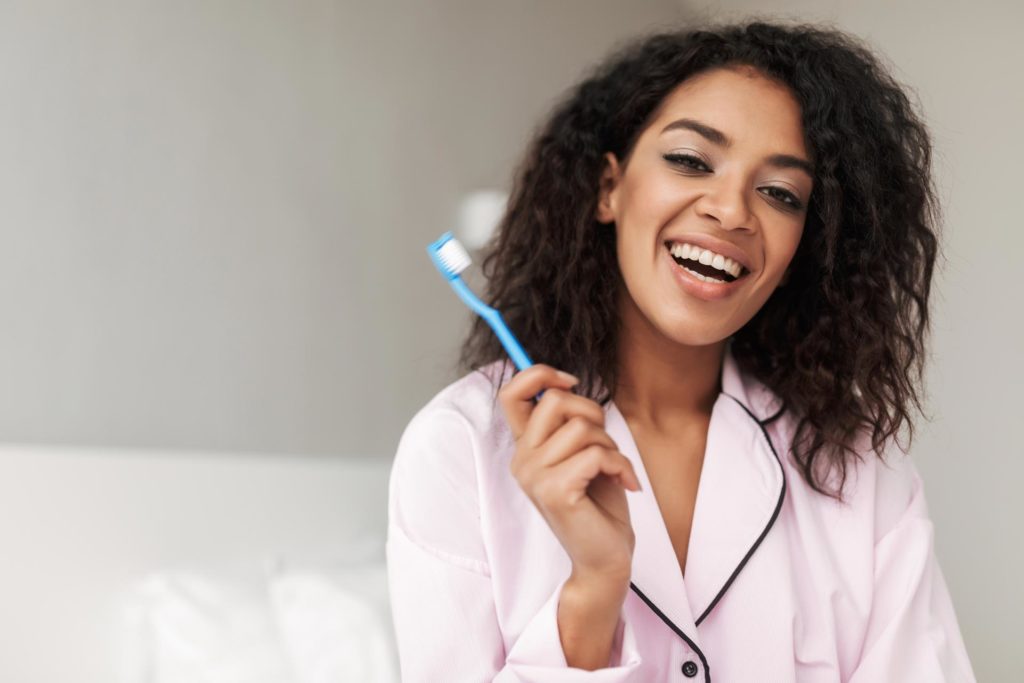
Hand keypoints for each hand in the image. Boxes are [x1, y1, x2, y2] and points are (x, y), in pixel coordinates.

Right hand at [498, 364, 640, 582]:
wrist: (605, 558)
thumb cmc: (598, 503)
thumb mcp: (581, 452)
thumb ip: (568, 422)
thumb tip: (566, 383)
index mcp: (525, 448)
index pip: (511, 393)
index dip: (540, 374)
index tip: (571, 383)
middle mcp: (522, 460)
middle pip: (555, 401)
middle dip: (593, 413)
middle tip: (605, 443)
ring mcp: (534, 477)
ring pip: (581, 428)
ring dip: (611, 445)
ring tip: (613, 469)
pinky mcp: (555, 492)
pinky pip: (597, 454)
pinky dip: (621, 465)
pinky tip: (626, 483)